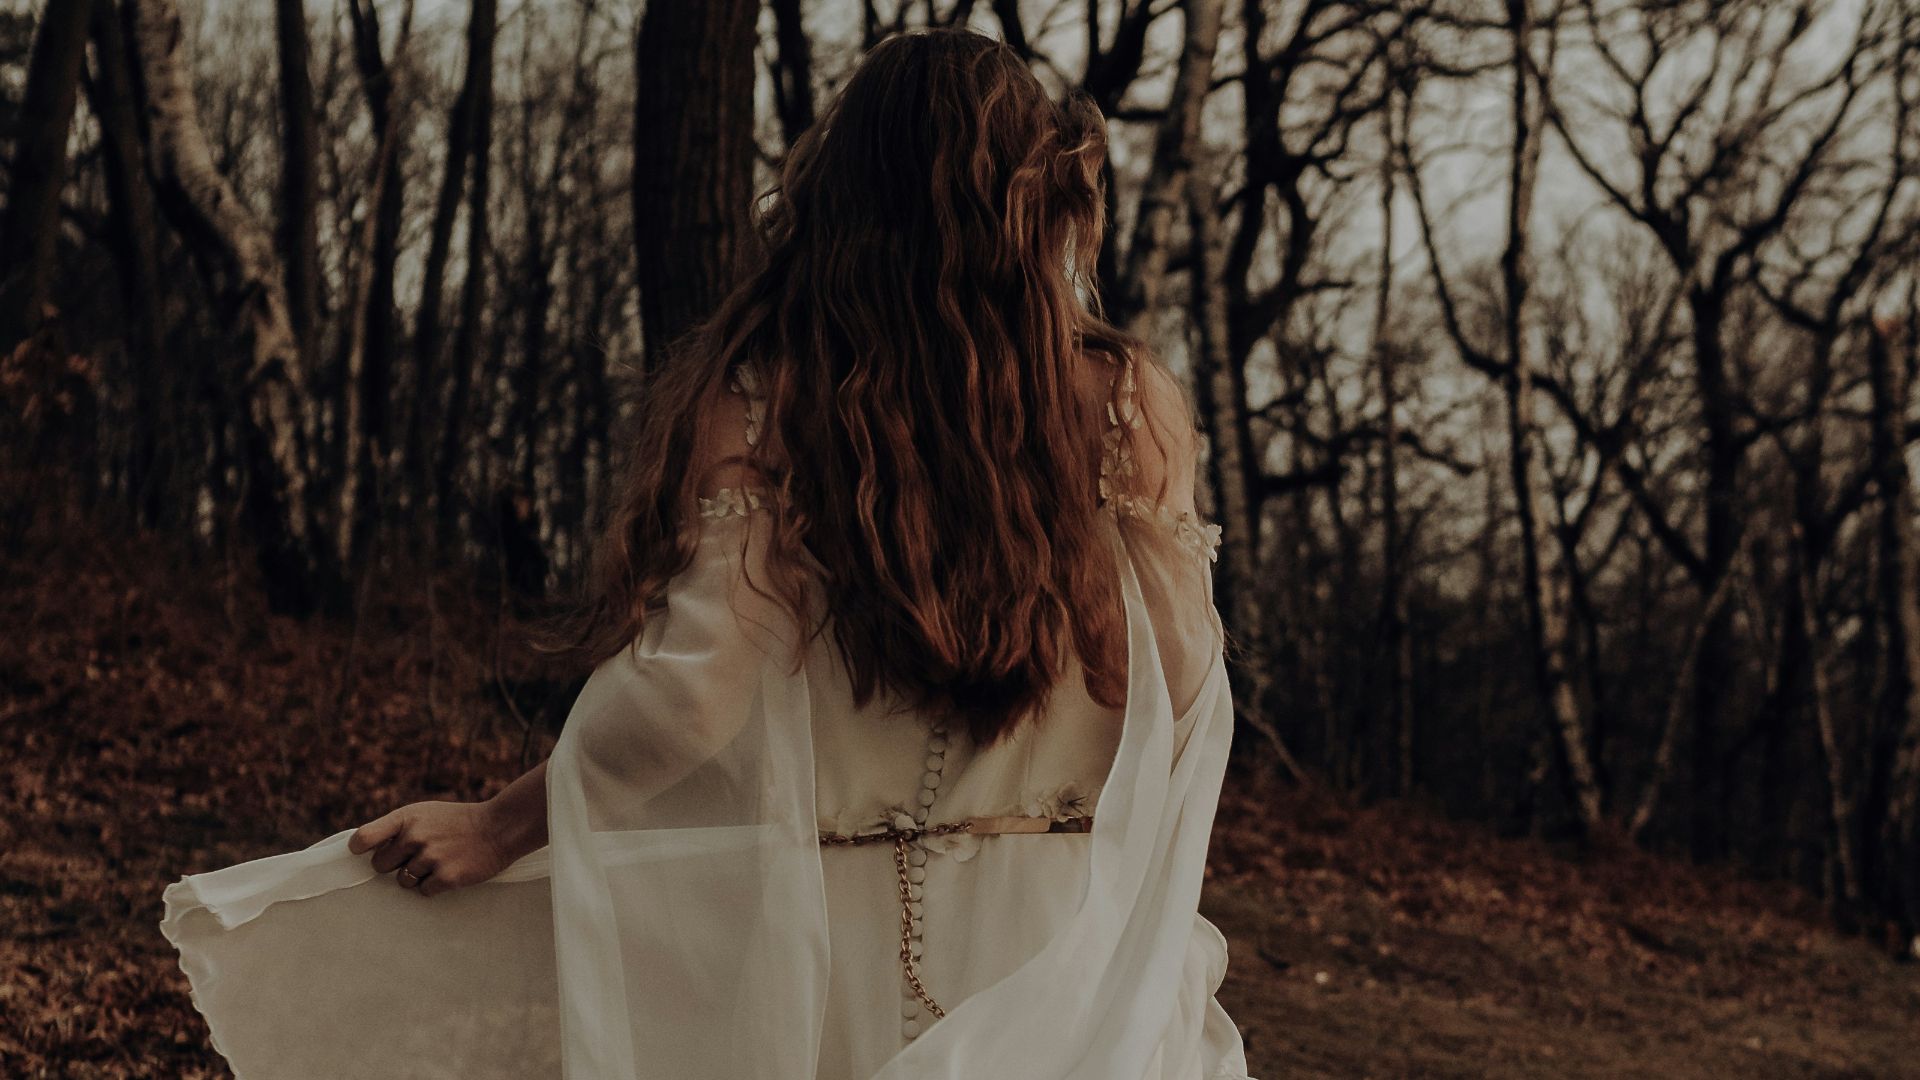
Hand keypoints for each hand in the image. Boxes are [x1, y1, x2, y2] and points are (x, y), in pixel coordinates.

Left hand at [348, 799, 513, 898]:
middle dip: (395, 865)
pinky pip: (423, 891)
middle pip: (380, 866)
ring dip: (417, 876)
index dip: (359, 848)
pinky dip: (434, 886)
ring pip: (403, 881)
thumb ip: (398, 827)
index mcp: (407, 817)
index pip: (365, 837)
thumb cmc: (457, 821)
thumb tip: (365, 849)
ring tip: (439, 862)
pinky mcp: (446, 877)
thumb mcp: (426, 813)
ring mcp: (431, 857)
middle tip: (417, 857)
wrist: (499, 828)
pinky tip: (449, 872)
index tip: (361, 853)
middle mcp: (416, 836)